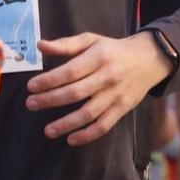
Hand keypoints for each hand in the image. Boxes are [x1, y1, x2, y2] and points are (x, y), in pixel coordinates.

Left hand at [25, 31, 173, 145]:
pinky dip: (87, 135)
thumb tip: (40, 45)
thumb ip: (66, 44)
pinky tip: (70, 139)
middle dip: (50, 100)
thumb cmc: (112, 49)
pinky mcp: (122, 109)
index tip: (31, 86)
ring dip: (66, 123)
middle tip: (30, 104)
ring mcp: (116, 95)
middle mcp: (108, 77)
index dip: (50, 80)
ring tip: (47, 130)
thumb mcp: (91, 40)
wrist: (148, 59)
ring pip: (88, 113)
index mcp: (99, 57)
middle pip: (76, 92)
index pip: (70, 71)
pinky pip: (103, 126)